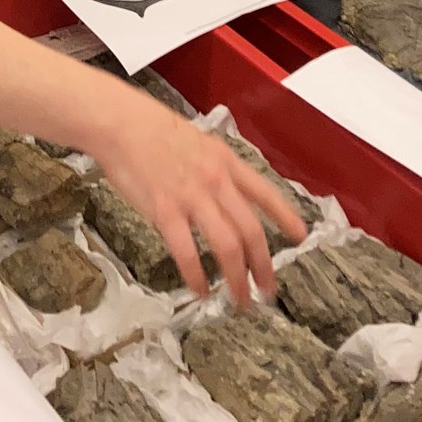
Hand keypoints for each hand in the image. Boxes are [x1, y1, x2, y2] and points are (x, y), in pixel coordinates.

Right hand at [0, 17, 305, 307]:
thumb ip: (214, 168)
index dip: (286, 216)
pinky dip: (197, 277)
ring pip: (228, 246)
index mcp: (225, 161)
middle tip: (268, 289)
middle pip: (251, 230)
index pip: (265, 192)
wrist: (119, 122)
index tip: (302, 236)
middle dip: (264, 265)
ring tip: (241, 300)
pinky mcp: (165, 211)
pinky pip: (187, 253)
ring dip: (237, 279)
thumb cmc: (152, 130)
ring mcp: (192, 196)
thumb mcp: (196, 141)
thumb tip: (224, 194)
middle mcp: (216, 180)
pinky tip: (200, 291)